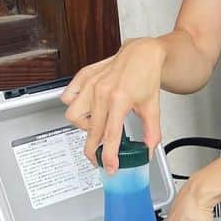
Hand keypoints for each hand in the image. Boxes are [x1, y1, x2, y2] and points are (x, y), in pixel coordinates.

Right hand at [61, 38, 166, 171]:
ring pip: (73, 114)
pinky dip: (73, 104)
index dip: (109, 156)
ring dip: (82, 125)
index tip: (110, 167)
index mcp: (120, 99)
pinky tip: (86, 108)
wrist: (143, 53)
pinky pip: (68, 96)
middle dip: (94, 149)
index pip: (110, 135)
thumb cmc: (147, 76)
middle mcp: (102, 91)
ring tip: (96, 124)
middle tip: (99, 158)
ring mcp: (90, 83)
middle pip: (90, 131)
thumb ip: (151, 132)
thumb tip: (148, 150)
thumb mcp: (152, 107)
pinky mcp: (83, 76)